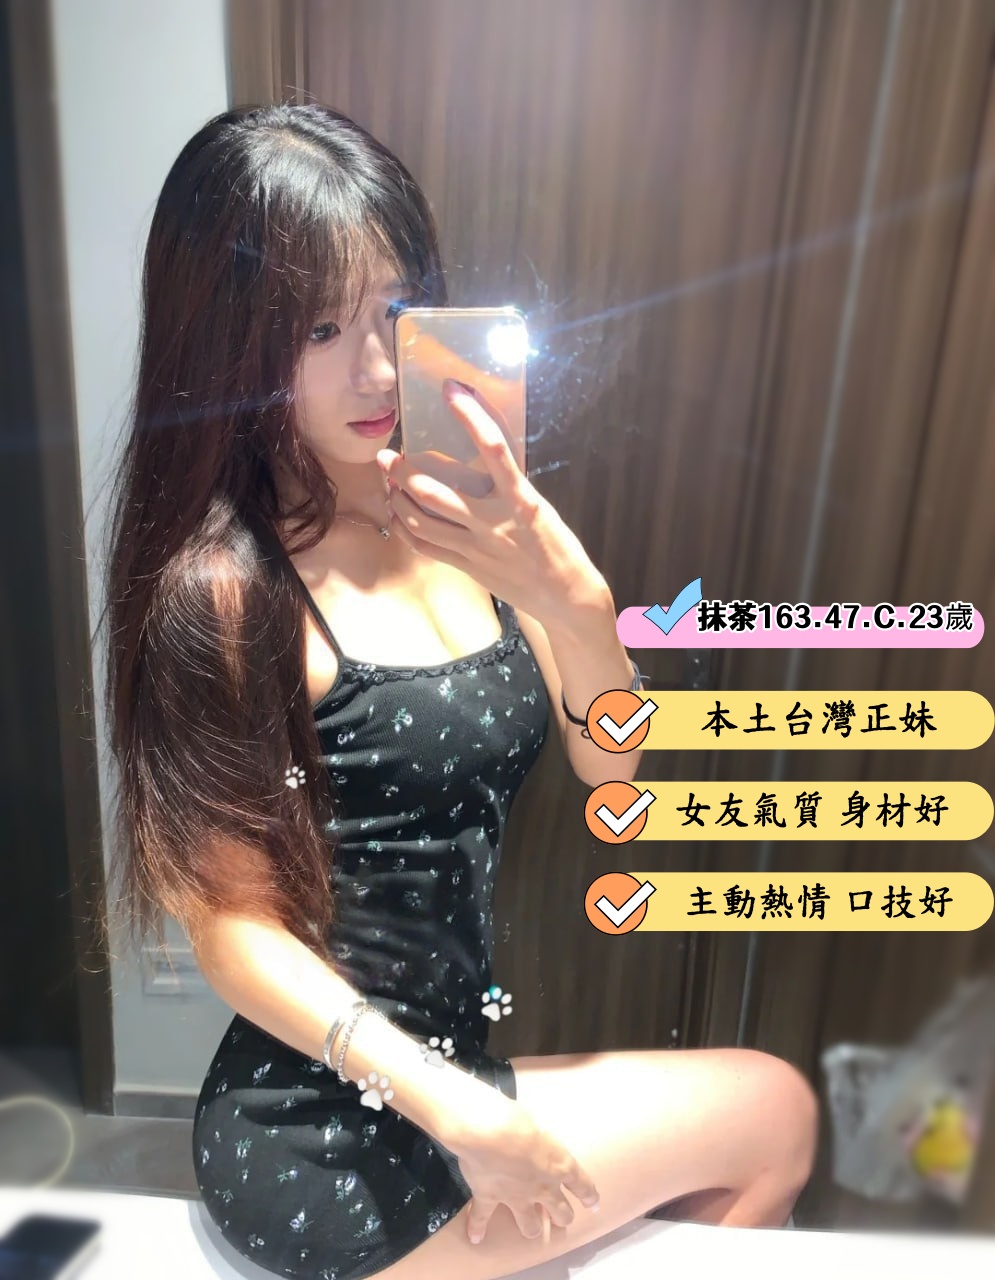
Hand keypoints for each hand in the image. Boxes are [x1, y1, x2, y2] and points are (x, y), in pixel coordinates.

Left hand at [376, 380, 606, 625]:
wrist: (565, 595)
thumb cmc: (556, 546)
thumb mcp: (538, 507)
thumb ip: (509, 486)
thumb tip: (484, 455)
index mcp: (520, 499)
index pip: (493, 448)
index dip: (470, 415)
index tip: (450, 389)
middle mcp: (494, 522)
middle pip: (434, 493)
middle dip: (403, 472)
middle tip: (387, 455)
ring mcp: (477, 548)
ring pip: (422, 522)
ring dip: (398, 499)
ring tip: (389, 483)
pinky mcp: (468, 568)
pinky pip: (426, 547)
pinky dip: (405, 529)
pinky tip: (398, 516)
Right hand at [448, 1091, 600, 1244]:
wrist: (489, 1132)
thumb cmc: (520, 1118)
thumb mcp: (540, 1123)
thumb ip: (541, 1138)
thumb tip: (534, 1137)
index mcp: (560, 1165)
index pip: (582, 1185)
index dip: (589, 1196)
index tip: (593, 1205)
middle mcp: (542, 1187)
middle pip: (561, 1213)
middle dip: (562, 1217)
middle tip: (560, 1218)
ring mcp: (516, 1197)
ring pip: (530, 1225)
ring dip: (532, 1228)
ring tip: (532, 1230)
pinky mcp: (490, 1198)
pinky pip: (483, 1218)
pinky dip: (478, 1227)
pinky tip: (476, 1237)